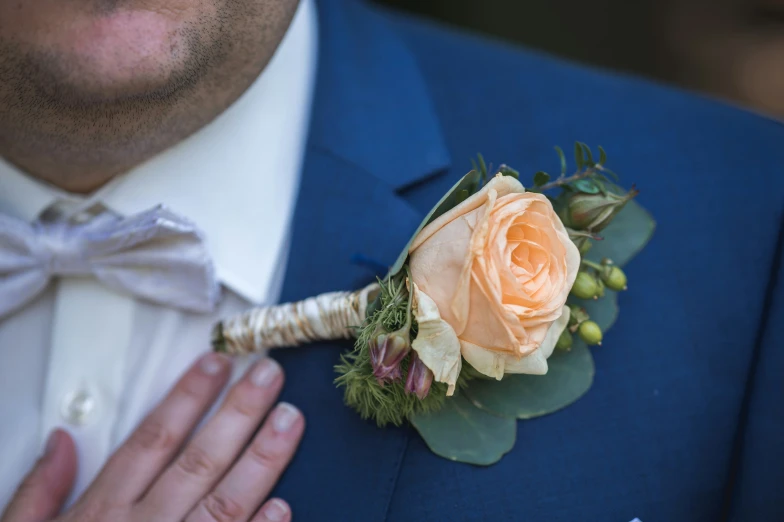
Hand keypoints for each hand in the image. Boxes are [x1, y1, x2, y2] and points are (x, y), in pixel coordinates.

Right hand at [1, 354, 303, 521]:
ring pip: (223, 503)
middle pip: (198, 462)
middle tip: (270, 374)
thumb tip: (61, 439)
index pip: (151, 441)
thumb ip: (38, 491)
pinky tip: (285, 507)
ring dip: (262, 460)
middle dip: (237, 414)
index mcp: (101, 515)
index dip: (186, 398)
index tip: (216, 363)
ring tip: (291, 420)